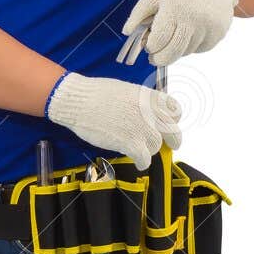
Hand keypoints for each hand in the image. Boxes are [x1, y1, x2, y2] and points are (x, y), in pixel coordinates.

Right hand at [45, 71, 181, 170]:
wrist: (79, 100)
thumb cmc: (96, 94)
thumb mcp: (126, 90)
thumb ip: (140, 103)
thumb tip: (145, 114)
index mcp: (148, 97)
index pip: (175, 110)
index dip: (174, 119)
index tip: (169, 124)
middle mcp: (150, 112)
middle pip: (173, 131)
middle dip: (174, 140)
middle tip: (172, 146)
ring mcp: (141, 128)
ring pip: (156, 146)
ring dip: (149, 149)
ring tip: (141, 150)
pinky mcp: (131, 143)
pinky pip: (145, 159)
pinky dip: (142, 162)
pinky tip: (139, 163)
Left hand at [121, 0, 240, 65]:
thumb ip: (138, 13)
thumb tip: (126, 32)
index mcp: (174, 8)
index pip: (158, 41)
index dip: (150, 47)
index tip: (149, 46)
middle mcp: (194, 19)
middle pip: (172, 54)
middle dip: (160, 58)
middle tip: (155, 57)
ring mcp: (208, 28)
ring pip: (185, 53)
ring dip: (177, 49)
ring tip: (177, 32)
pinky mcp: (218, 35)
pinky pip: (199, 49)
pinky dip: (191, 45)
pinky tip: (192, 30)